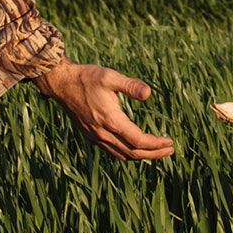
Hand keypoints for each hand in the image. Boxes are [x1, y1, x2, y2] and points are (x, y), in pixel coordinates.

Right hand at [33, 62, 175, 160]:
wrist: (62, 84)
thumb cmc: (87, 78)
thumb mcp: (110, 77)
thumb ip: (130, 85)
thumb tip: (149, 93)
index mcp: (111, 120)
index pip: (139, 141)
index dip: (156, 144)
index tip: (170, 142)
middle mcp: (103, 133)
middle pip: (133, 153)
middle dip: (154, 154)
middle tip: (171, 150)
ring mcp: (96, 137)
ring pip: (123, 155)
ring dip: (142, 156)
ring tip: (158, 151)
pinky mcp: (92, 136)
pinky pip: (114, 151)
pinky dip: (128, 153)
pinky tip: (136, 148)